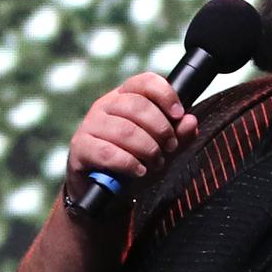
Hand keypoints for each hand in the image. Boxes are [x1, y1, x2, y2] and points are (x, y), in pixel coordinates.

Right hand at [66, 72, 198, 206]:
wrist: (102, 189)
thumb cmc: (132, 163)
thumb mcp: (161, 150)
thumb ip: (178, 136)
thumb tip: (191, 121)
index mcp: (125, 97)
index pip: (145, 81)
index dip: (166, 95)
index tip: (179, 115)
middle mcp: (106, 105)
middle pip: (137, 106)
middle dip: (160, 129)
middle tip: (169, 148)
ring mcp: (90, 124)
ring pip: (125, 130)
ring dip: (147, 149)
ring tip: (155, 162)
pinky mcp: (80, 146)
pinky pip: (108, 152)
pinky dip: (129, 163)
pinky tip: (139, 171)